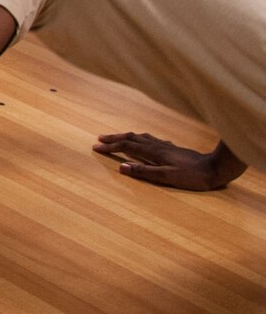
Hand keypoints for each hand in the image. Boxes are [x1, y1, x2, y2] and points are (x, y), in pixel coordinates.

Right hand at [93, 133, 238, 190]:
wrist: (217, 168)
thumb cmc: (192, 176)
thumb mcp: (167, 177)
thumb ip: (144, 172)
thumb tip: (122, 168)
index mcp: (154, 153)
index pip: (127, 147)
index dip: (110, 147)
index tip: (96, 147)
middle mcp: (158, 146)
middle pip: (132, 138)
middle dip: (115, 138)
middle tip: (100, 138)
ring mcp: (166, 146)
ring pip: (141, 137)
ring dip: (126, 136)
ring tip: (117, 138)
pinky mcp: (173, 149)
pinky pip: (151, 140)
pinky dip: (140, 139)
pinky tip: (144, 141)